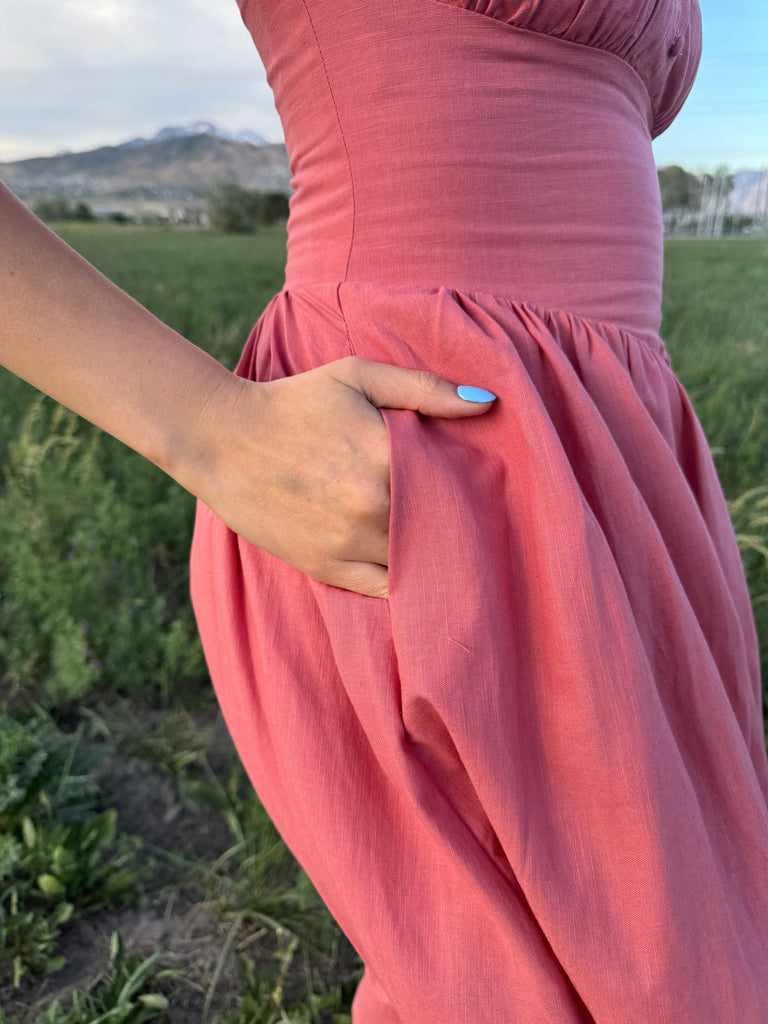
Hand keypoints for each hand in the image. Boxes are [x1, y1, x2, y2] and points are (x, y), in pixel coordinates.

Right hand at [190, 356, 494, 597]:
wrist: (219, 438)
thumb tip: (486, 405)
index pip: (453, 485)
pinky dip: (404, 584)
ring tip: (446, 546)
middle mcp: (370, 506)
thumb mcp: (357, 376)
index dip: (471, 488)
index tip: (482, 487)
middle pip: (439, 527)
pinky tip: (417, 573)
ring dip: (433, 555)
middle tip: (472, 520)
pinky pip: (384, 590)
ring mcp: (347, 543)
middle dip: (456, 524)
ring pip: (415, 562)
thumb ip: (423, 388)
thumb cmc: (292, 401)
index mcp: (383, 457)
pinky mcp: (325, 568)